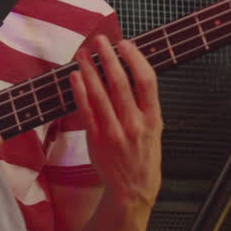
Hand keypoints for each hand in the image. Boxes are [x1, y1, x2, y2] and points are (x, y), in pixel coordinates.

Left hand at [69, 36, 162, 205]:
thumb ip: (145, 105)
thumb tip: (131, 74)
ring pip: (100, 94)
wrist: (133, 190)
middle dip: (108, 57)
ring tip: (82, 53)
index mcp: (153, 118)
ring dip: (89, 69)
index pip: (147, 81)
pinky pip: (86, 111)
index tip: (125, 43)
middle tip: (99, 40)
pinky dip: (79, 91)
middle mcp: (135, 123)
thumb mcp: (155, 130)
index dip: (135, 58)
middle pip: (120, 82)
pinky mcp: (97, 139)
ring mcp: (115, 131)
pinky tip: (75, 77)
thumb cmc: (143, 157)